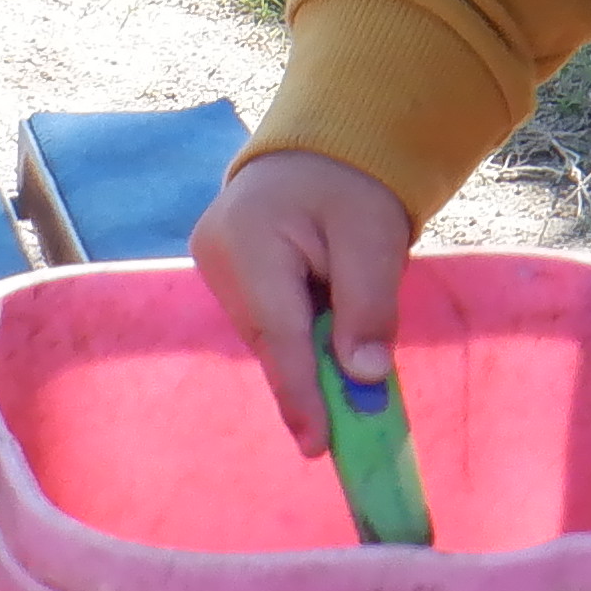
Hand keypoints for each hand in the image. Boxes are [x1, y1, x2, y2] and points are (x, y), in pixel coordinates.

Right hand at [189, 148, 414, 457]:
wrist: (325, 146)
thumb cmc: (353, 184)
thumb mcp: (375, 237)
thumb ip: (369, 305)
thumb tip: (365, 377)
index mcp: (247, 238)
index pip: (277, 331)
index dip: (300, 393)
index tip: (318, 444)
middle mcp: (216, 255)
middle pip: (269, 339)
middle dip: (307, 385)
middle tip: (340, 436)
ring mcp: (215, 266)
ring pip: (267, 336)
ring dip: (305, 362)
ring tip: (342, 394)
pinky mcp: (227, 276)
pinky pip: (266, 323)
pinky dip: (298, 343)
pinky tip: (325, 355)